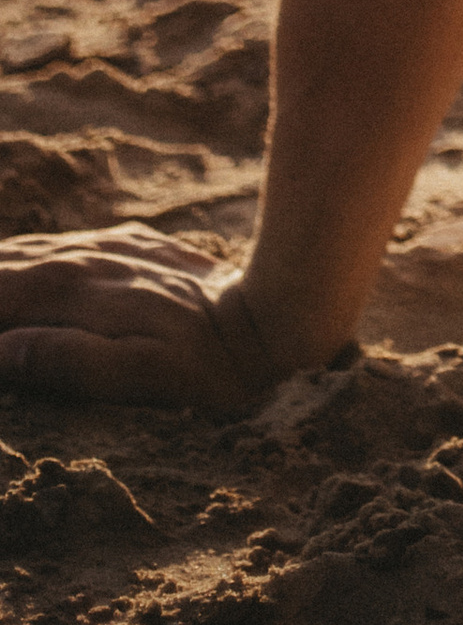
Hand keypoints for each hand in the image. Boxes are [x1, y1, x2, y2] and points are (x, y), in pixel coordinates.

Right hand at [0, 227, 295, 411]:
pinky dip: (31, 261)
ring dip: (3, 270)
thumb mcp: (138, 376)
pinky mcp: (134, 249)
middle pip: (8, 267)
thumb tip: (0, 348)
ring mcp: (111, 250)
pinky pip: (64, 248)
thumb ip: (66, 361)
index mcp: (76, 290)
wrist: (274, 320)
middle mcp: (87, 259)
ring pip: (33, 254)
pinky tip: (22, 268)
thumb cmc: (205, 365)